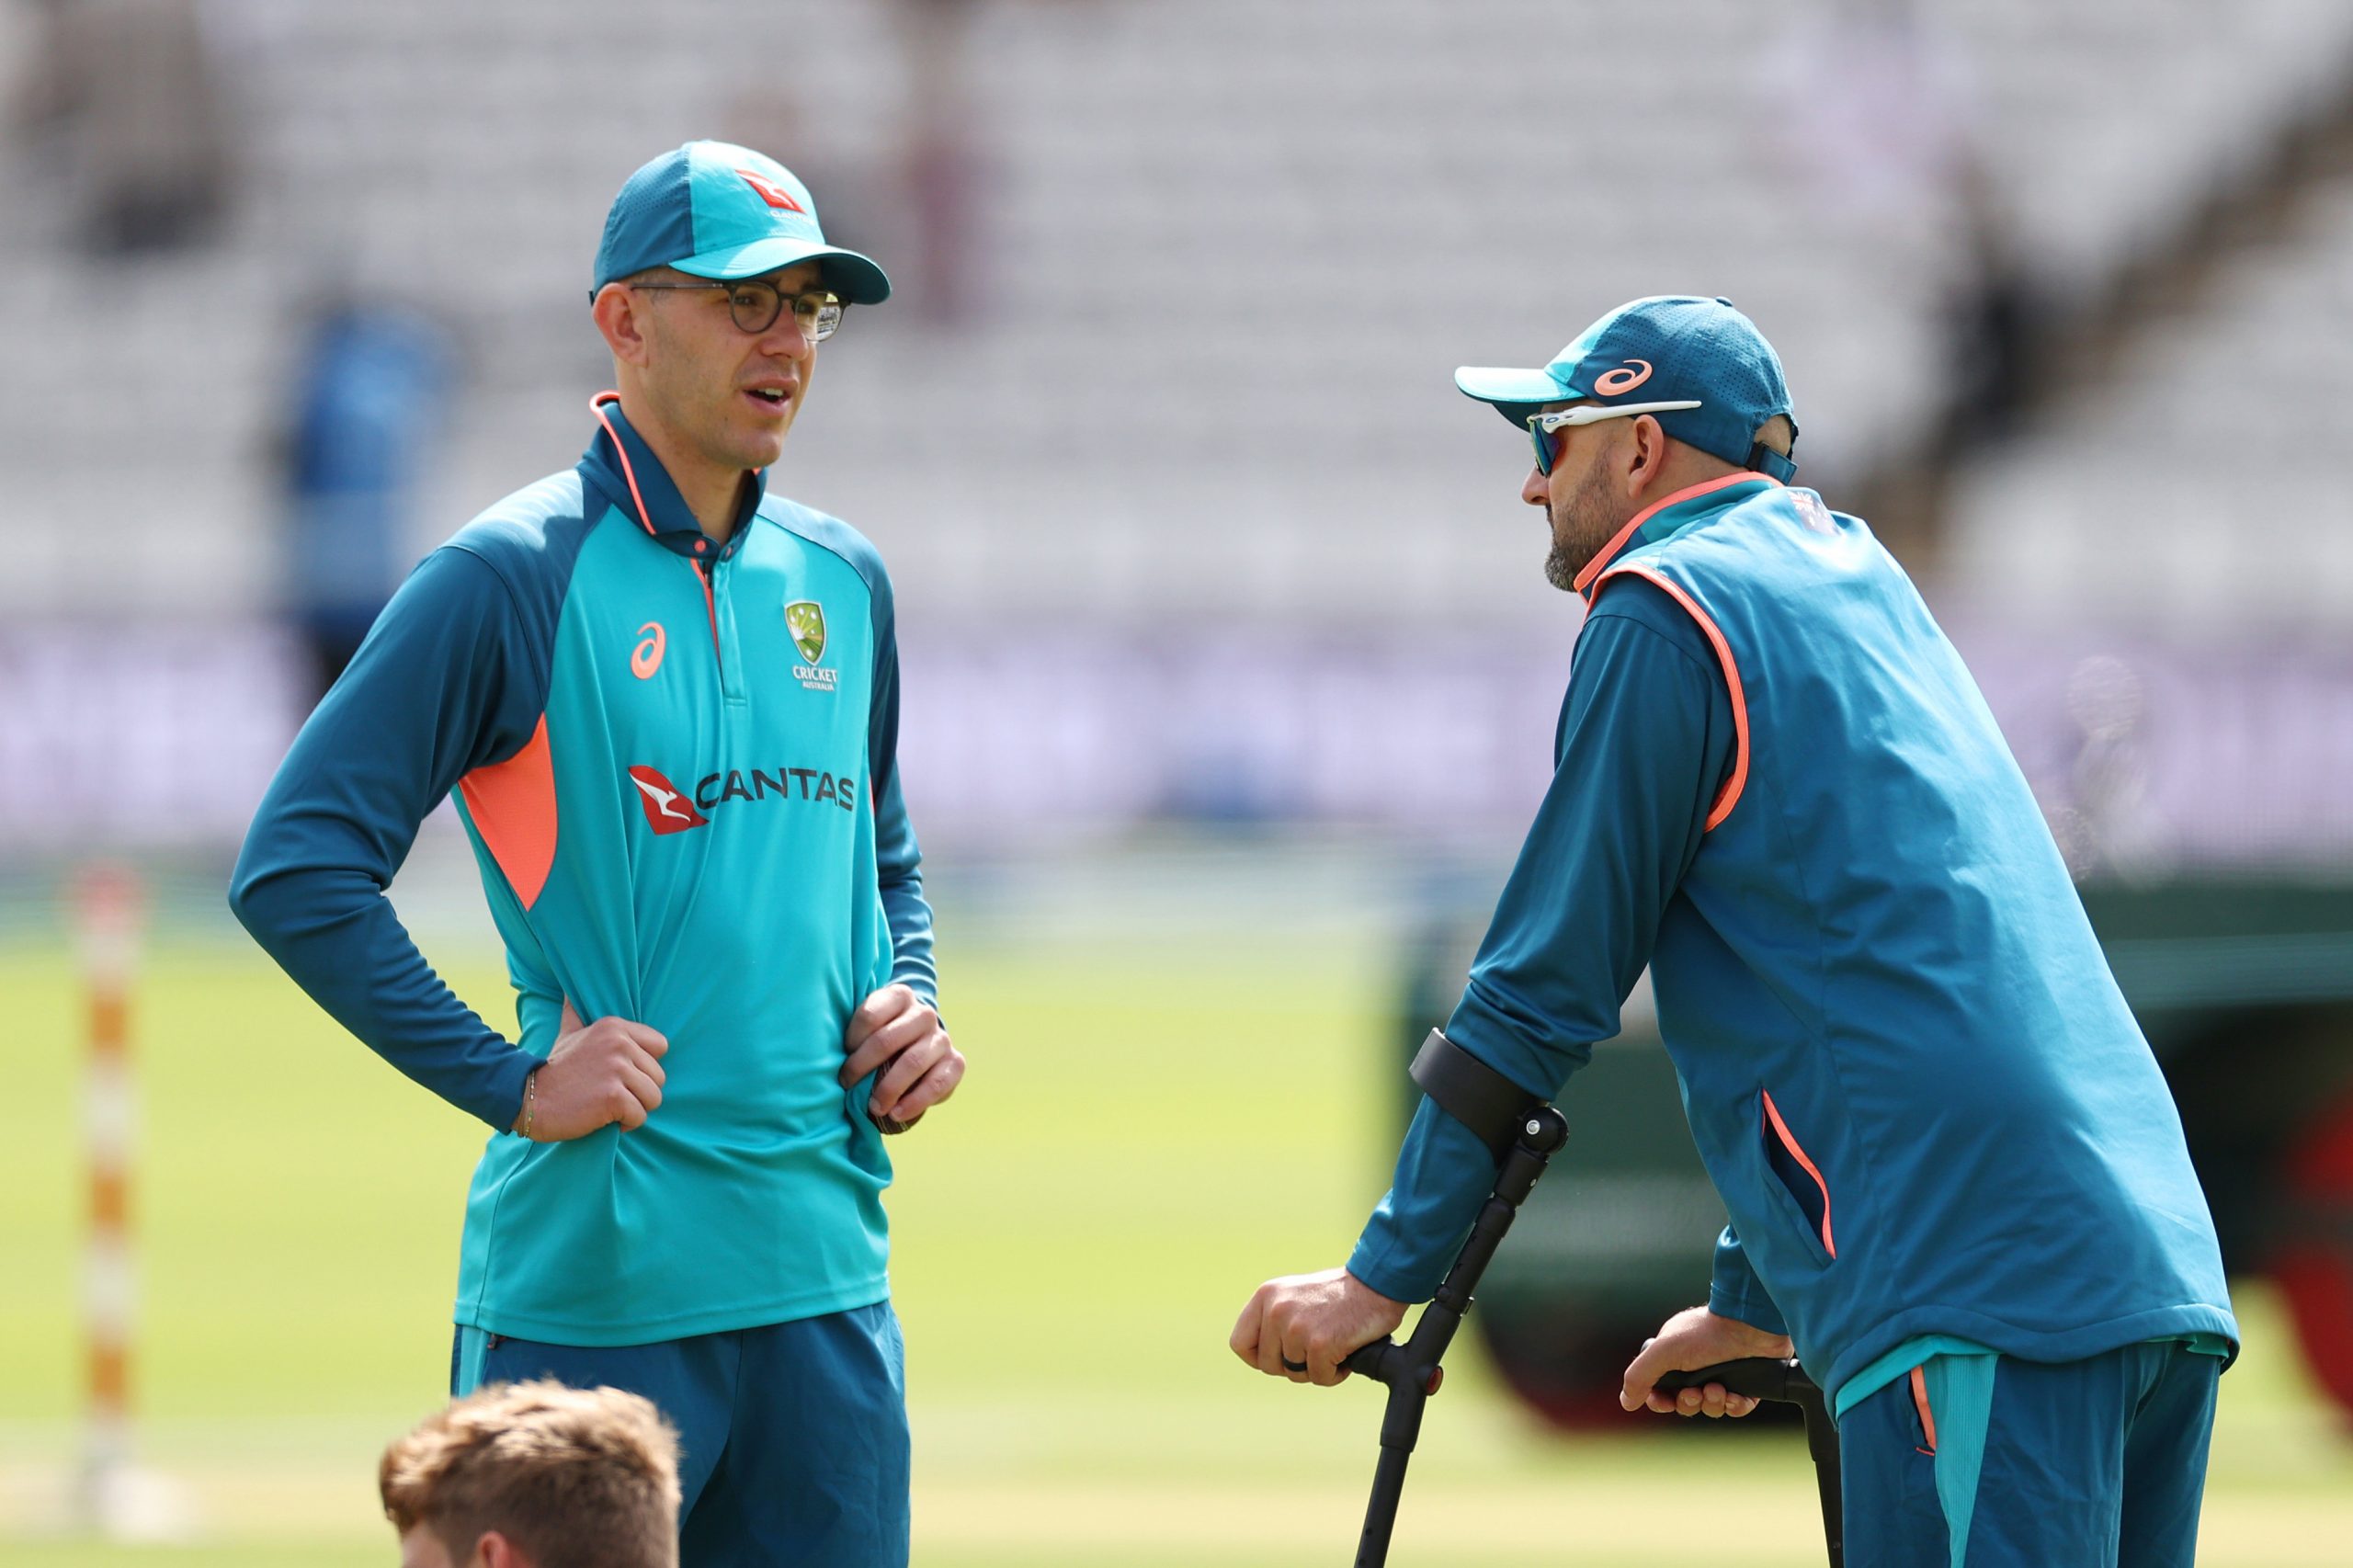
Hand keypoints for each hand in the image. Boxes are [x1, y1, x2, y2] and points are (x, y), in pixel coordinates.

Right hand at [514, 1002, 667, 1140]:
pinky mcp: (614, 1096)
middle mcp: (619, 1044)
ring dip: (635, 1109)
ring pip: (654, 1097)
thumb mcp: (568, 1033)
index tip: (622, 1074)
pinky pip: (640, 1116)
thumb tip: (569, 989)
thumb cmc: (555, 1069)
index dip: (645, 1065)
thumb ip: (574, 1011)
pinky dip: (627, 1124)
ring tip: (611, 1107)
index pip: (661, 1046)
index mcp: (615, 1027)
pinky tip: (606, 1118)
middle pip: (659, 1076)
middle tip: (612, 1094)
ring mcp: (617, 1070)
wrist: (530, 1098)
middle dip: (640, 1091)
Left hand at [840, 984, 962, 1132]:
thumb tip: (826, 1059)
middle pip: (888, 1040)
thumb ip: (855, 1035)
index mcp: (899, 996)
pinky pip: (937, 1083)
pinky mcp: (955, 1062)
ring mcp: (942, 1037)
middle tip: (846, 1086)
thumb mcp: (867, 1026)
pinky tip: (896, 1114)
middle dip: (862, 1066)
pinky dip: (915, 1102)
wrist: (918, 1044)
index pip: (870, 1015)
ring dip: (889, 1088)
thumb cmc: (881, 1037)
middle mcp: (924, 1013)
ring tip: (873, 1107)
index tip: (841, 1056)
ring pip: (913, 1062)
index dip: (852, 1040)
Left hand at [1229, 1266, 1406, 1386]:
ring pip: (1294, 1374)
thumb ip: (1274, 1319)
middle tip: (1316, 1350)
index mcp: (1266, 1296)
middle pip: (1268, 1366)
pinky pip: (1320, 1378)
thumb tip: (1261, 1358)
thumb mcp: (1294, 1295)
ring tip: (1334, 1346)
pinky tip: (1346, 1352)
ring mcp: (1296, 1327)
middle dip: (1293, 1366)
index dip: (1259, 1358)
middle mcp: (1275, 1310)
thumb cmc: (1340, 1294)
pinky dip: (1336, 1373)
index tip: (1280, 1357)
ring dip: (1317, 1368)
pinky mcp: (1319, 1343)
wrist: (1376, 1283)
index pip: (1240, 1343)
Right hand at [1620, 1304, 1794, 1417]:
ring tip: (1717, 1388)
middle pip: (1685, 1402)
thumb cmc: (1706, 1334)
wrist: (1751, 1328)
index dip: (1660, 1400)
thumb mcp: (1664, 1351)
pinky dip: (1734, 1406)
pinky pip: (1736, 1407)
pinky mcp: (1748, 1384)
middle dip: (1687, 1402)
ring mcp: (1724, 1375)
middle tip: (1694, 1393)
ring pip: (1710, 1407)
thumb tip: (1625, 1402)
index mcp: (1675, 1355)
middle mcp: (1698, 1366)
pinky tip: (1734, 1396)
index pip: (1660, 1388)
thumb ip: (1639, 1375)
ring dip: (1711, 1403)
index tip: (1664, 1402)